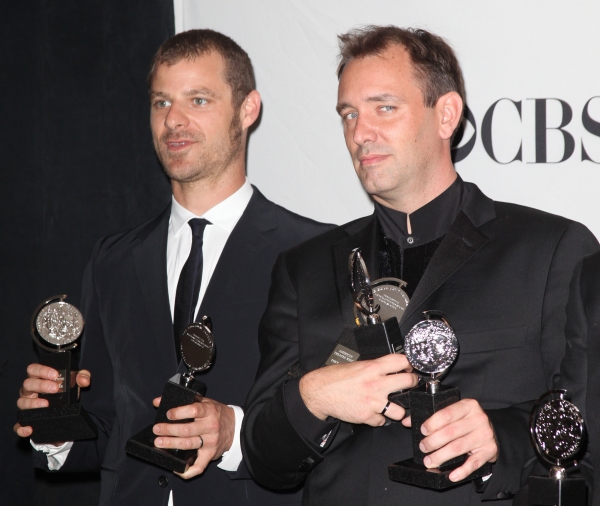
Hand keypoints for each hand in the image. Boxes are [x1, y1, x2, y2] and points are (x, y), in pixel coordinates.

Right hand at [14, 364, 90, 439]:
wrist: (68, 412)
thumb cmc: (67, 392)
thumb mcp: (76, 383)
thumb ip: (82, 377)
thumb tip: (84, 380)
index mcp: (39, 378)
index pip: (33, 369)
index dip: (42, 370)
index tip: (55, 374)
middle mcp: (30, 391)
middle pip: (27, 384)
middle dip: (41, 385)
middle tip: (55, 389)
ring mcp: (27, 406)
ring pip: (22, 402)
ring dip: (32, 403)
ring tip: (46, 405)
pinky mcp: (27, 421)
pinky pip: (19, 425)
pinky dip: (22, 427)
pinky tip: (30, 428)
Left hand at [152, 397, 234, 478]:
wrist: (235, 427)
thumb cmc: (216, 413)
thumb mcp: (203, 402)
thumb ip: (182, 401)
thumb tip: (157, 401)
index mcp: (209, 411)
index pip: (194, 410)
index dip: (179, 412)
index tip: (168, 414)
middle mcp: (211, 426)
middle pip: (187, 430)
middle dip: (169, 430)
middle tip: (156, 430)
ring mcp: (211, 441)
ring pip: (189, 445)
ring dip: (172, 444)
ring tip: (159, 442)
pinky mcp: (210, 454)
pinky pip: (199, 466)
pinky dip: (187, 470)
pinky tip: (176, 468)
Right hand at [299, 353, 417, 425]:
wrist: (319, 392)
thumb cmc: (334, 378)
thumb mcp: (356, 365)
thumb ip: (374, 367)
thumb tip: (388, 368)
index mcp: (372, 367)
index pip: (401, 361)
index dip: (409, 364)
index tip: (410, 367)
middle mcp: (376, 383)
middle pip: (408, 382)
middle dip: (412, 383)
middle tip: (410, 384)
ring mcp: (373, 402)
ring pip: (400, 410)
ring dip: (398, 409)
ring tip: (392, 405)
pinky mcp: (368, 416)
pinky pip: (382, 421)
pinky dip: (379, 418)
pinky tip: (374, 412)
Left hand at [402, 398, 497, 481]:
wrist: (493, 431)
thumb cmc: (467, 421)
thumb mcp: (454, 413)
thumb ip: (432, 416)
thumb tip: (407, 421)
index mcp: (468, 405)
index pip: (447, 413)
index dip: (432, 423)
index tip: (422, 431)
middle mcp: (478, 419)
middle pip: (450, 432)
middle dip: (433, 442)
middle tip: (423, 447)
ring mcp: (485, 435)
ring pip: (458, 447)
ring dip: (441, 456)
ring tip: (429, 461)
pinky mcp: (489, 451)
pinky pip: (473, 463)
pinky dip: (461, 471)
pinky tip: (451, 475)